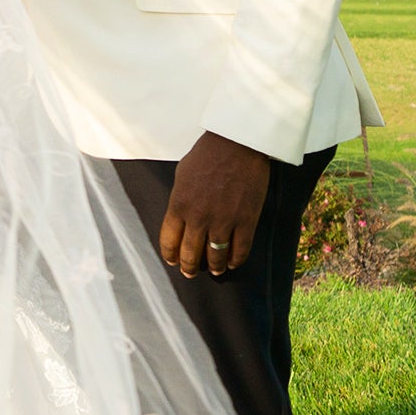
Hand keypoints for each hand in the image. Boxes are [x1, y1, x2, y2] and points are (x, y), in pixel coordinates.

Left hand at [160, 132, 268, 278]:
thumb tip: (180, 218)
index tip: (172, 261)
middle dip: (189, 266)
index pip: (169, 240)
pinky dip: (236, 260)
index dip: (170, 255)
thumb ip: (179, 199)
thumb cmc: (208, 154)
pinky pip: (240, 250)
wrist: (237, 142)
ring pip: (215, 257)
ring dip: (214, 267)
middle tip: (190, 272)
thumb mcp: (182, 174)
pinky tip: (233, 262)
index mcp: (179, 204)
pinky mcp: (246, 220)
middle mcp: (199, 217)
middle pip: (190, 253)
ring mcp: (223, 220)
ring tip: (214, 270)